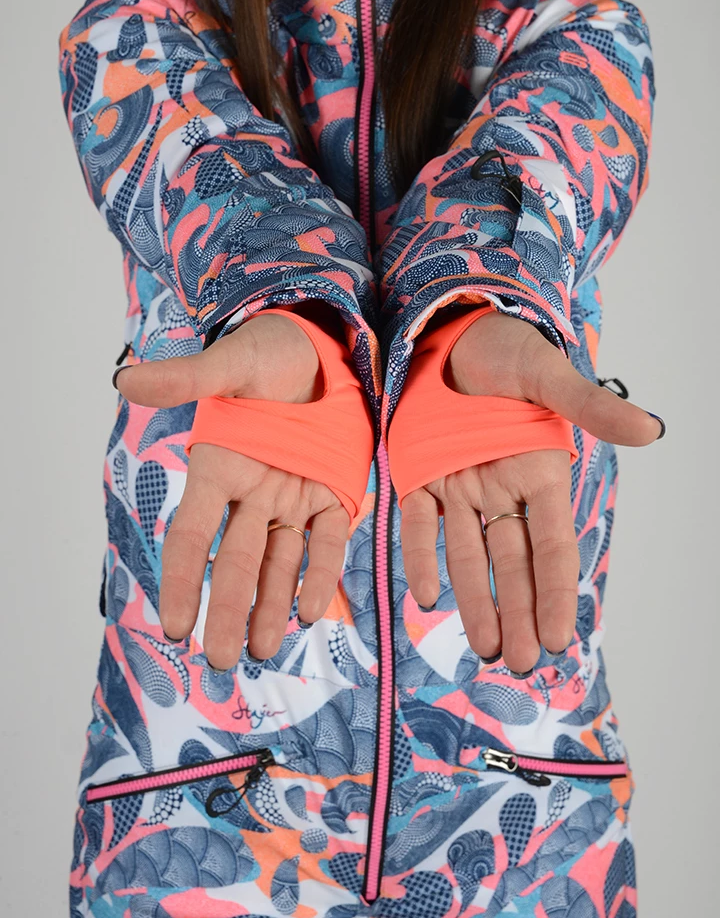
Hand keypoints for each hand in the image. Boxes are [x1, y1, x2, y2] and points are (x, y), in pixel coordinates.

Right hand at [115, 309, 349, 670]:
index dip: (184, 580)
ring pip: (280, 562)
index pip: (194, 534)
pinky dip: (320, 574)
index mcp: (219, 466)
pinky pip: (326, 542)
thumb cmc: (268, 352)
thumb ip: (185, 379)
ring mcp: (293, 496)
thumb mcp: (230, 362)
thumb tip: (123, 380)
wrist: (322, 347)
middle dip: (229, 610)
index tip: (176, 626)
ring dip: (272, 606)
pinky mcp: (333, 493)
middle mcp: (252, 491)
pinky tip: (313, 612)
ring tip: (264, 650)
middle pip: (237, 561)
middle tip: (222, 661)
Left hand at [400, 308, 663, 674]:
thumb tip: (653, 429)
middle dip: (518, 614)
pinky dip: (421, 557)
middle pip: (513, 563)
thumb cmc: (508, 349)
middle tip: (519, 664)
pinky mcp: (419, 474)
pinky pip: (419, 524)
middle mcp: (502, 488)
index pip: (551, 545)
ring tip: (485, 650)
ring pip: (468, 555)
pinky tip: (424, 596)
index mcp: (540, 472)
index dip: (554, 591)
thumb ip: (592, 408)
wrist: (452, 330)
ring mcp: (460, 485)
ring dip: (476, 602)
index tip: (558, 637)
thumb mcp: (549, 376)